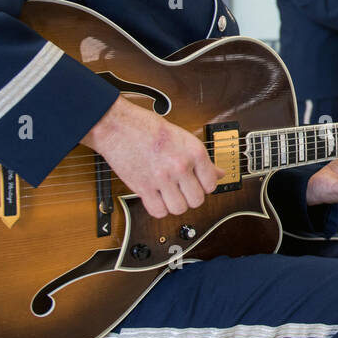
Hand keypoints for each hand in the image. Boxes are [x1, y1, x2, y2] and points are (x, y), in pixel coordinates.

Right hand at [82, 98, 223, 218]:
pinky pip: (158, 211)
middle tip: (183, 190)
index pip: (211, 184)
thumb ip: (201, 158)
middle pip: (197, 200)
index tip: (198, 184)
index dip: (205, 186)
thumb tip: (218, 172)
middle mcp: (180, 166)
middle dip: (191, 197)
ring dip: (175, 204)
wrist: (118, 126)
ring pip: (179, 208)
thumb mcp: (183, 137)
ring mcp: (162, 178)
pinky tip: (157, 198)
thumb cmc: (148, 127)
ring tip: (170, 194)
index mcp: (194, 152)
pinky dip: (159, 209)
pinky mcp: (143, 188)